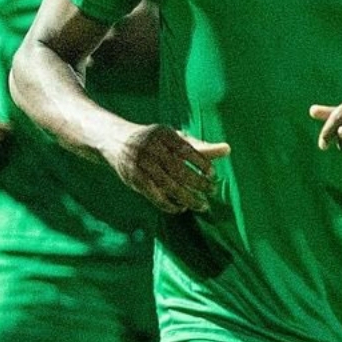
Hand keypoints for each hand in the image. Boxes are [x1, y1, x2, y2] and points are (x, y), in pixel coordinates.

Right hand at [101, 124, 229, 213]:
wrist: (114, 140)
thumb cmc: (153, 140)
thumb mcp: (173, 138)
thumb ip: (199, 147)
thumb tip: (228, 150)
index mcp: (162, 134)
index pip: (185, 150)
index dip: (200, 163)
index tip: (212, 174)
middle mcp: (150, 147)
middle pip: (178, 169)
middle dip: (197, 183)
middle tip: (212, 191)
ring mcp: (140, 164)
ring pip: (168, 185)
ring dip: (187, 197)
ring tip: (203, 205)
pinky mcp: (133, 179)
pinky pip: (154, 196)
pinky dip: (169, 204)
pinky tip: (181, 207)